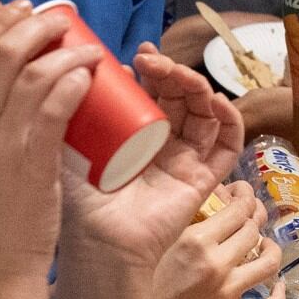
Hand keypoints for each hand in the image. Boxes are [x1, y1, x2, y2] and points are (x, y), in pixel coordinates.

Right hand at [0, 1, 94, 286]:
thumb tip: (11, 101)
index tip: (20, 11)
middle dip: (30, 24)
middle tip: (58, 17)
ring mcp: (0, 142)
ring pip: (29, 71)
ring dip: (62, 49)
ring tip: (87, 47)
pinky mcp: (30, 161)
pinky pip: (53, 106)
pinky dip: (72, 81)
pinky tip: (88, 74)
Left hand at [60, 45, 241, 273]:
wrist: (100, 243)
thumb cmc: (80, 201)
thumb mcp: (70, 146)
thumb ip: (69, 110)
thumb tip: (79, 69)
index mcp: (134, 136)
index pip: (152, 93)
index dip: (151, 71)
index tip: (138, 55)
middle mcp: (162, 146)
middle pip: (180, 98)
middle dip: (171, 73)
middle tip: (152, 61)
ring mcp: (185, 161)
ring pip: (204, 112)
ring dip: (197, 86)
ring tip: (177, 75)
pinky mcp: (204, 180)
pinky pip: (227, 145)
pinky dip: (229, 118)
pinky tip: (215, 100)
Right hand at [144, 181, 291, 298]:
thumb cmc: (136, 283)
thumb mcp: (156, 244)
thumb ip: (182, 224)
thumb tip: (205, 202)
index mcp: (196, 241)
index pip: (238, 209)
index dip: (246, 196)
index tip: (243, 193)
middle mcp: (216, 264)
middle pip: (252, 231)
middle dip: (255, 218)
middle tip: (249, 216)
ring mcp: (226, 292)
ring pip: (268, 263)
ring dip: (271, 249)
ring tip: (265, 244)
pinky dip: (279, 295)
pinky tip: (278, 285)